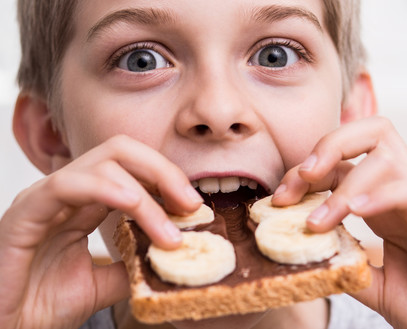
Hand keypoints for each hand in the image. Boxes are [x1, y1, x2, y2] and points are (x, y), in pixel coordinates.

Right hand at [0, 135, 201, 328]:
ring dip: (145, 193)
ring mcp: (47, 197)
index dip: (167, 178)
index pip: (133, 167)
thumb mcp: (103, 283)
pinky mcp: (26, 212)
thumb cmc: (44, 304)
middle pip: (122, 151)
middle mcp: (70, 191)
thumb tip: (173, 256)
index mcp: (88, 201)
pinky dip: (105, 188)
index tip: (195, 206)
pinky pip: (66, 184)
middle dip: (163, 171)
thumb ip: (133, 264)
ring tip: (170, 228)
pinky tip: (133, 205)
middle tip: (191, 204)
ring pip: (103, 164)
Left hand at [272, 116, 406, 328]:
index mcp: (379, 199)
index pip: (339, 162)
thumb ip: (342, 262)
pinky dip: (383, 195)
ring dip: (344, 187)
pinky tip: (356, 212)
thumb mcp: (370, 281)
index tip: (280, 199)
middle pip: (370, 132)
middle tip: (303, 176)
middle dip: (329, 145)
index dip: (304, 172)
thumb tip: (302, 254)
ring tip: (319, 222)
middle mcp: (399, 189)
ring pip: (385, 158)